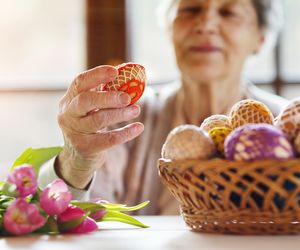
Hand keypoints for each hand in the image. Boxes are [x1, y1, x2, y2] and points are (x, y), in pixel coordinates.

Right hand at [56, 65, 143, 188]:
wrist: (77, 157)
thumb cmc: (88, 127)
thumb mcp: (89, 110)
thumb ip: (102, 95)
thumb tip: (128, 79)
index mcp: (69, 100)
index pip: (79, 82)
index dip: (97, 75)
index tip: (115, 72)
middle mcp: (68, 115)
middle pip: (85, 101)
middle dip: (108, 97)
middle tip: (127, 98)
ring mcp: (74, 132)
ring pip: (98, 120)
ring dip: (120, 114)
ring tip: (136, 110)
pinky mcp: (85, 148)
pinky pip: (108, 139)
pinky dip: (126, 133)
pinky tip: (138, 127)